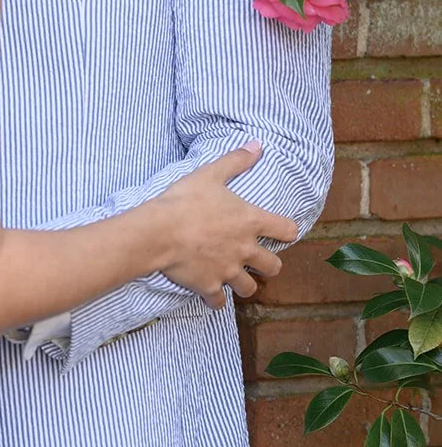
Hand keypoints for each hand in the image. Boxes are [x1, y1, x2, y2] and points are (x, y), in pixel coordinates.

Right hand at [152, 143, 294, 308]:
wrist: (159, 232)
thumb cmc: (185, 201)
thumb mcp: (210, 174)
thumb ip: (236, 161)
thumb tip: (257, 145)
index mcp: (250, 221)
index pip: (287, 230)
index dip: (287, 231)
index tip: (281, 232)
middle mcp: (245, 249)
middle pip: (273, 267)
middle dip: (268, 265)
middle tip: (257, 260)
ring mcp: (229, 270)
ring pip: (250, 288)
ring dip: (245, 284)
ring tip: (235, 278)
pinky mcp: (210, 286)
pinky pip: (218, 302)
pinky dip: (215, 299)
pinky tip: (209, 293)